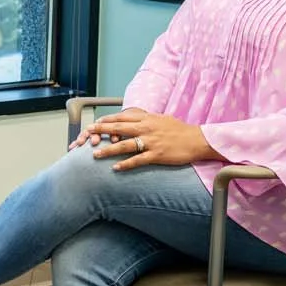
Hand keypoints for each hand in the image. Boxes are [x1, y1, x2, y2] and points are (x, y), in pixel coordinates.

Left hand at [84, 108, 211, 170]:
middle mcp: (147, 128)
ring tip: (95, 154)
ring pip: (125, 145)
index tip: (95, 123)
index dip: (107, 120)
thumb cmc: (180, 130)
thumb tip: (133, 118)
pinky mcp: (157, 154)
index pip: (122, 116)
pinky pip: (138, 160)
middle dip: (101, 131)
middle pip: (119, 128)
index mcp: (148, 118)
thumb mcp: (161, 119)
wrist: (198, 140)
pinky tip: (115, 168)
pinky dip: (125, 164)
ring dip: (108, 150)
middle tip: (87, 134)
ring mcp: (152, 141)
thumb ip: (146, 118)